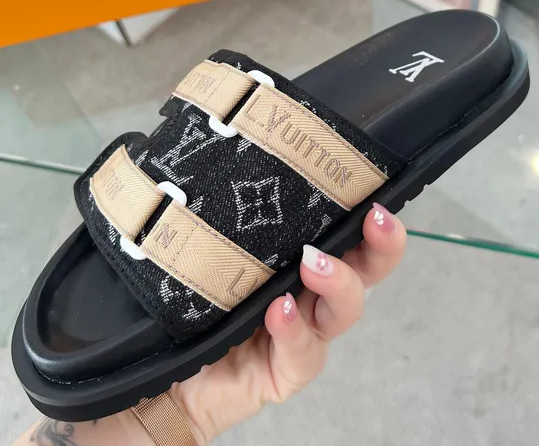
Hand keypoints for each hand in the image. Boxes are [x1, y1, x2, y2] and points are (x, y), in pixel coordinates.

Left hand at [172, 204, 405, 444]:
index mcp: (298, 259)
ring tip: (313, 264)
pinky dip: (294, 330)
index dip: (369, 217)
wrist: (156, 378)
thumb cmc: (187, 304)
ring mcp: (303, 334)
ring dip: (338, 282)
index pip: (345, 234)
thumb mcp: (209, 252)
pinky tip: (280, 311)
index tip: (375, 196)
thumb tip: (232, 161)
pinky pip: (302, 353)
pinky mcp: (286, 371)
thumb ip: (228, 222)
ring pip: (343, 310)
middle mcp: (310, 294)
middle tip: (374, 221)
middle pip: (365, 270)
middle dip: (381, 246)